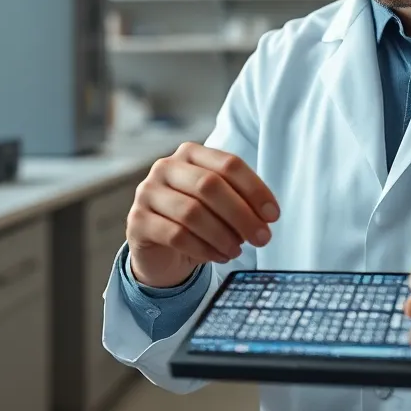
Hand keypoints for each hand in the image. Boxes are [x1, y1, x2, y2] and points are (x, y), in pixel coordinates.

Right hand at [126, 143, 279, 287]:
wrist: (160, 249)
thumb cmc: (197, 220)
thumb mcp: (219, 204)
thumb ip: (240, 201)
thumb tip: (266, 216)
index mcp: (190, 153)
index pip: (228, 164)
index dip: (255, 189)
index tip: (273, 215)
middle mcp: (165, 167)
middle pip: (210, 185)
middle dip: (242, 215)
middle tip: (262, 238)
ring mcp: (147, 192)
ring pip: (192, 212)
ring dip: (223, 235)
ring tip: (237, 251)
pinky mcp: (137, 221)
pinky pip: (175, 235)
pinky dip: (203, 249)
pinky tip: (218, 256)